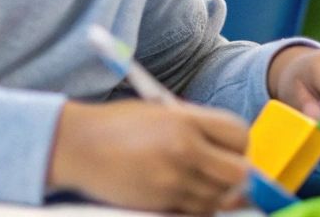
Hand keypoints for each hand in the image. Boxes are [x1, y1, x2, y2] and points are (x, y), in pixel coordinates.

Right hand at [48, 99, 248, 213]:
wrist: (79, 146)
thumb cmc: (119, 126)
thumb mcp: (162, 113)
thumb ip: (198, 128)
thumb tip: (233, 149)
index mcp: (186, 122)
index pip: (240, 135)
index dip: (241, 145)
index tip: (231, 148)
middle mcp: (184, 151)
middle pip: (238, 174)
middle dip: (235, 174)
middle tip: (220, 171)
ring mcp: (172, 181)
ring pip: (218, 199)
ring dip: (216, 194)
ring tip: (196, 181)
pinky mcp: (159, 205)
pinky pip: (196, 213)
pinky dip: (198, 208)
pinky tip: (183, 194)